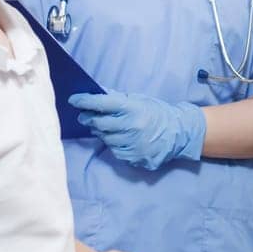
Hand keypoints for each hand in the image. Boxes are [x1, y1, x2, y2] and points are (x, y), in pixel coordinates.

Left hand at [71, 92, 205, 169]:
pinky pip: (113, 150)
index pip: (102, 103)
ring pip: (104, 138)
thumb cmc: (157, 113)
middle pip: (98, 123)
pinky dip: (113, 143)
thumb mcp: (140, 100)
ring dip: (101, 132)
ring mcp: (131, 143)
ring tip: (109, 126)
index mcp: (133, 108)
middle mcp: (131, 126)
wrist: (179, 134)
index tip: (74, 99)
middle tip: (84, 116)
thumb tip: (96, 94)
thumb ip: (118, 99)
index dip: (85, 101)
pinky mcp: (132, 157)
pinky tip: (120, 138)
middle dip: (88, 118)